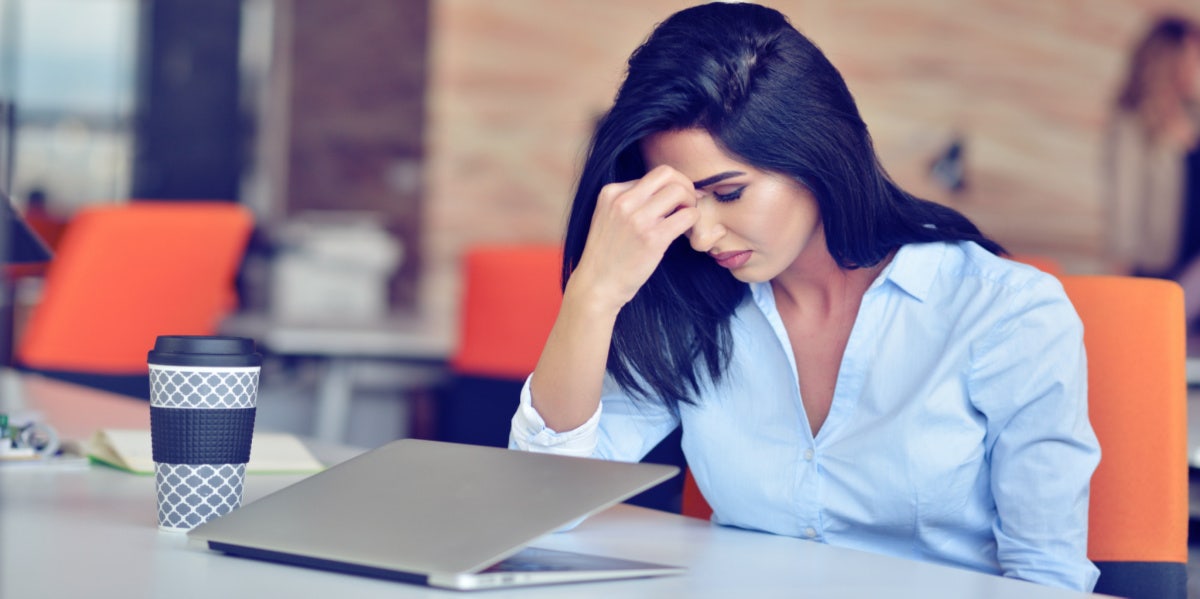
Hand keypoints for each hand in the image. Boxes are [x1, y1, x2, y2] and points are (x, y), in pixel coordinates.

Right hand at [571, 165, 698, 312]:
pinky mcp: (653, 238)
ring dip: (691, 203)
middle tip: (687, 205)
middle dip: (685, 186)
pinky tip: (687, 233)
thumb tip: (665, 191)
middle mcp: (623, 201)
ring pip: (680, 191)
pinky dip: (694, 221)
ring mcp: (637, 219)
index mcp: (611, 192)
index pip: (653, 175)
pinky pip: (687, 216)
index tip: (676, 202)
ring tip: (686, 219)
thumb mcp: (609, 217)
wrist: (596, 285)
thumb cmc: (607, 255)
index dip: (671, 186)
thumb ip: (630, 201)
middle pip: (668, 174)